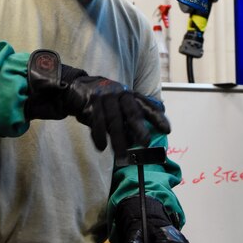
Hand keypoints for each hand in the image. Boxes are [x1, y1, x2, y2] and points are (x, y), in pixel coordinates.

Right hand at [26, 50, 169, 156]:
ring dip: (118, 140)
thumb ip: (131, 115)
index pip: (146, 106)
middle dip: (139, 128)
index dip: (157, 118)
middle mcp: (119, 94)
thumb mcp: (119, 103)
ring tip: (122, 156)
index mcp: (129, 94)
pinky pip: (96, 121)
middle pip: (131, 112)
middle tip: (146, 143)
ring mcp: (105, 97)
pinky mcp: (90, 102)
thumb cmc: (103, 100)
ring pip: (113, 121)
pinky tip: (102, 147)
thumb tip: (142, 134)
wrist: (76, 87)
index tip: (166, 130)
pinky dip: (98, 135)